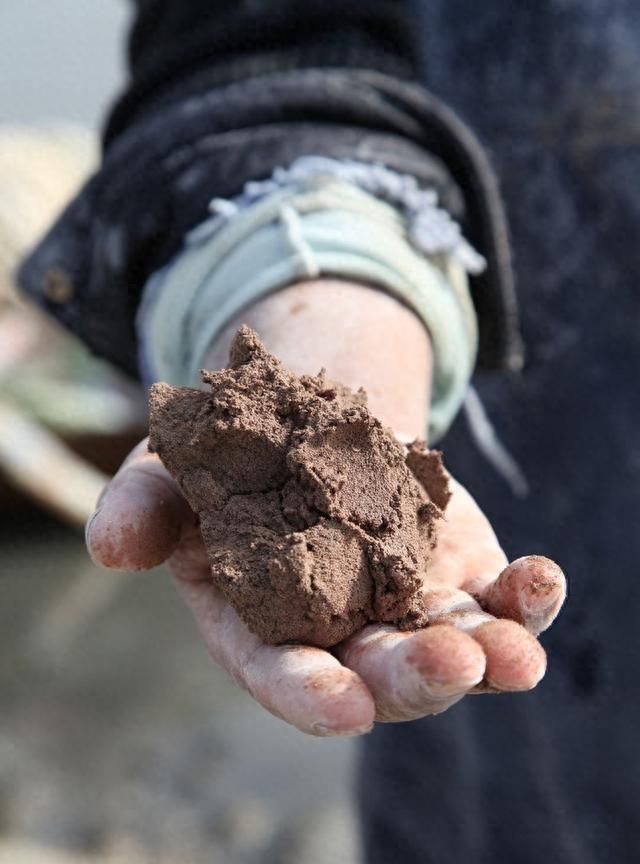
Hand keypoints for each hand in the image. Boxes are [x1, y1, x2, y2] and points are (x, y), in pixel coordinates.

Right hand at [86, 438, 565, 735]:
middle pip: (380, 676)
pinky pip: (498, 600)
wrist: (302, 428)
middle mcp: (341, 634)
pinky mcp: (455, 575)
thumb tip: (111, 547)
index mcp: (265, 627)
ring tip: (515, 650)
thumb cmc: (224, 464)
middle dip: (415, 679)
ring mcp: (405, 608)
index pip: (284, 677)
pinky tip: (541, 578)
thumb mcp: (168, 473)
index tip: (342, 702)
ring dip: (490, 654)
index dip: (309, 694)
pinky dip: (525, 598)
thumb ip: (140, 508)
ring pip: (452, 648)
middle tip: (451, 665)